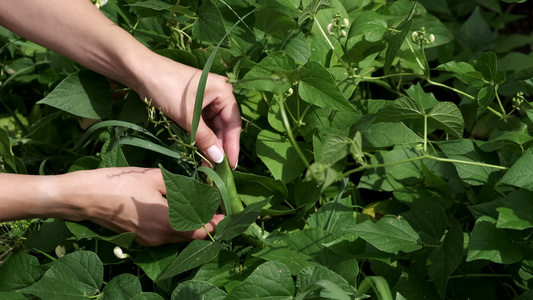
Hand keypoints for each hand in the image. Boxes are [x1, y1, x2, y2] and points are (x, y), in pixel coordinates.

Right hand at [56, 167, 223, 246]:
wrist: (83, 197)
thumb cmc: (119, 183)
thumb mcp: (154, 177)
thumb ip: (181, 187)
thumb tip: (201, 192)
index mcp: (168, 221)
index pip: (203, 230)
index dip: (217, 223)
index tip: (227, 213)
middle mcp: (161, 236)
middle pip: (193, 235)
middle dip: (207, 223)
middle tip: (216, 207)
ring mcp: (150, 240)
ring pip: (180, 237)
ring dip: (192, 225)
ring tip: (201, 207)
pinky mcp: (141, 238)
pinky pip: (166, 235)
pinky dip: (177, 226)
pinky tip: (178, 210)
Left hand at [132, 54, 240, 168]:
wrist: (140, 71)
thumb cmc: (166, 87)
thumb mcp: (187, 116)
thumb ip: (204, 138)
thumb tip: (218, 159)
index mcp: (223, 91)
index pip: (233, 123)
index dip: (232, 145)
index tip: (231, 165)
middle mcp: (219, 94)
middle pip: (224, 126)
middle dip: (220, 147)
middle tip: (217, 170)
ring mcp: (206, 99)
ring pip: (213, 127)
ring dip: (210, 145)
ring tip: (207, 165)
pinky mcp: (194, 104)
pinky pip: (203, 124)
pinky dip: (201, 137)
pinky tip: (200, 152)